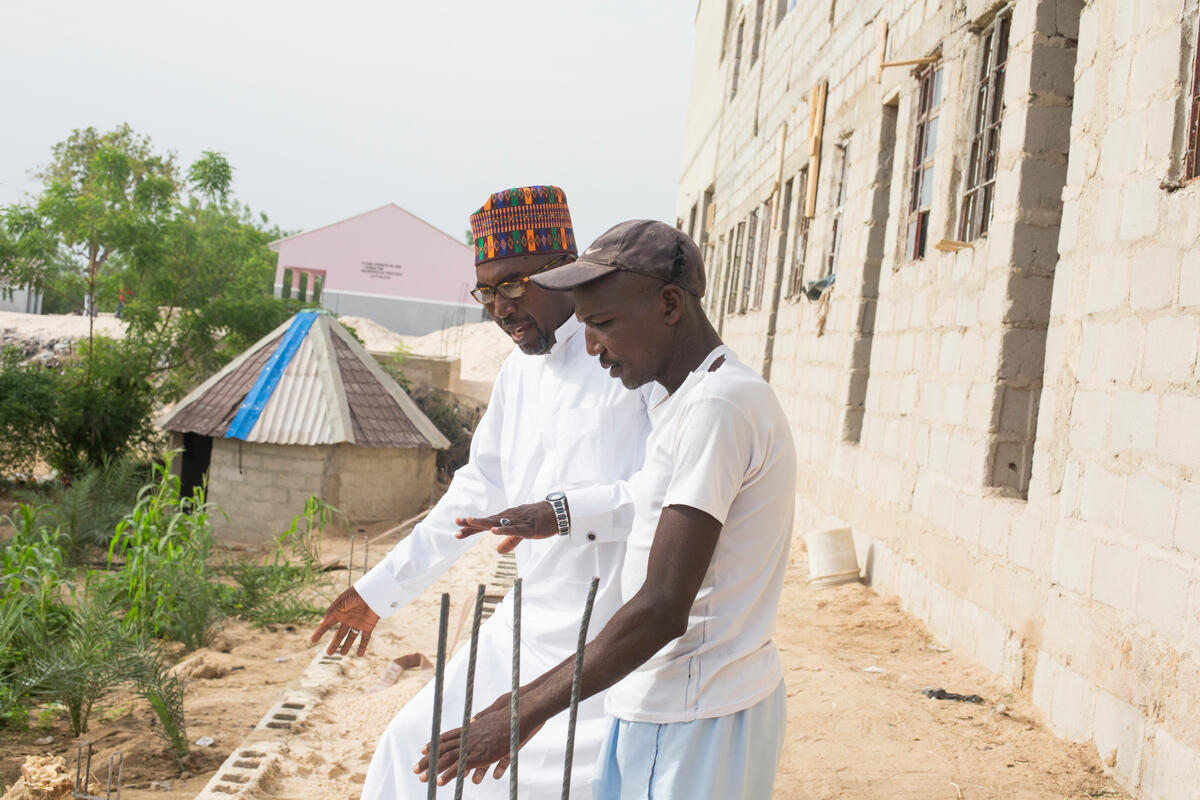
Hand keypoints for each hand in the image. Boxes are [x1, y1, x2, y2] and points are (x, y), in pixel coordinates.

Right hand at [310, 586, 379, 656]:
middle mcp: (348, 619)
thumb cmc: (356, 594)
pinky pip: (365, 638)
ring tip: (342, 654)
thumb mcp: (342, 602)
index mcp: (340, 613)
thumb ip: (332, 613)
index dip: (320, 632)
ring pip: (351, 637)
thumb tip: (321, 623)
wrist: (373, 592)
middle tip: (329, 653)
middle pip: (339, 634)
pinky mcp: (368, 626)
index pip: (327, 625)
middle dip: (334, 643)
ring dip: (347, 645)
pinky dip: (362, 646)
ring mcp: (358, 623)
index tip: (313, 640)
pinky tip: (359, 655)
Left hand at [414, 692, 542, 785]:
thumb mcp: (492, 716)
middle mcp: (468, 736)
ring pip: (447, 758)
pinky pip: (460, 766)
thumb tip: (475, 720)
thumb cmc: (509, 714)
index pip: (447, 736)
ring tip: (422, 778)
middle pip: (443, 748)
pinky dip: (448, 774)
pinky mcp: (480, 754)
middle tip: (416, 768)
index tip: (423, 750)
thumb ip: (482, 719)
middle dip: (428, 759)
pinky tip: (440, 782)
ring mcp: (473, 745)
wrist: (518, 714)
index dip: (434, 744)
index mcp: (470, 728)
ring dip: (433, 768)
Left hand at [455, 501, 559, 553]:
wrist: (556, 513)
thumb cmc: (538, 521)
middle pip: (487, 521)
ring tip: (470, 521)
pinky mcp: (526, 527)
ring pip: (497, 522)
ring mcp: (517, 521)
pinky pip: (513, 528)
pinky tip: (493, 530)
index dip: (472, 527)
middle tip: (457, 523)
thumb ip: (509, 541)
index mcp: (506, 519)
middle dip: (472, 523)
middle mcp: (508, 517)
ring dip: (483, 522)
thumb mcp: (521, 533)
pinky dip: (503, 529)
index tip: (457, 530)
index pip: (485, 523)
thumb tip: (497, 551)